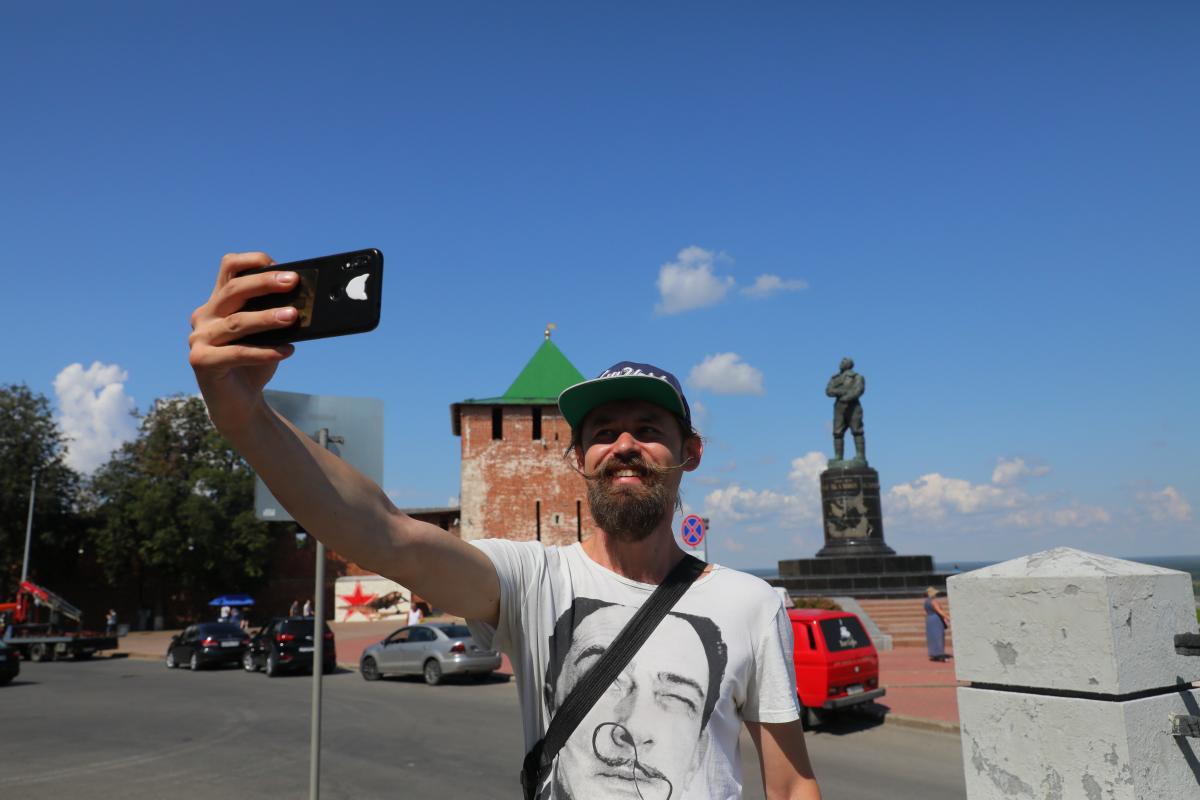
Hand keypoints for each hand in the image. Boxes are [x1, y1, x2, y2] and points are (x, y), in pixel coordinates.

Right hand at [188, 252, 299, 433]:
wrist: (240, 403)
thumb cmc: (256, 363)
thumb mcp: (269, 335)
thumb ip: (276, 316)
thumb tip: (304, 302)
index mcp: (218, 302)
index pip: (229, 268)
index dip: (253, 262)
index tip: (282, 267)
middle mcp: (204, 316)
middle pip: (233, 290)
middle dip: (265, 283)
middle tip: (293, 282)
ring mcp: (199, 338)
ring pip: (236, 322)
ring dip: (267, 318)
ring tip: (294, 317)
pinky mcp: (201, 361)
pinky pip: (236, 353)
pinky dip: (264, 352)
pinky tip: (287, 351)